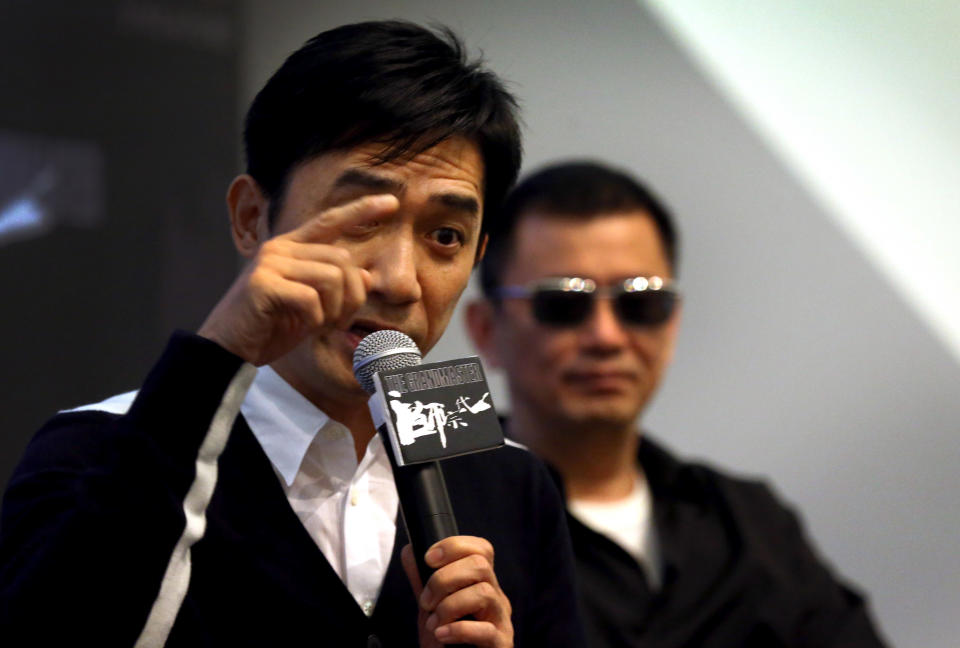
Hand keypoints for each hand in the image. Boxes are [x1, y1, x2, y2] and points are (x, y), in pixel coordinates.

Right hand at [198, 194, 397, 364]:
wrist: (229, 350)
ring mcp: (270, 264)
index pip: (329, 221)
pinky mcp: (262, 284)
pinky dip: (317, 319)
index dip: (361, 210)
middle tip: (339, 322)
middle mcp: (280, 249)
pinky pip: (312, 298)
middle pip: (343, 260)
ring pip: (332, 277)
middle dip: (353, 297)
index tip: (392, 203)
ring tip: (323, 325)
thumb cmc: (270, 328)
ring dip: (336, 309)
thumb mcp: (313, 308)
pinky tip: (304, 327)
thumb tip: (366, 276)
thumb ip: (337, 289)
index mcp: (291, 249)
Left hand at [401, 537, 513, 647]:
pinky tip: (442, 635)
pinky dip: (458, 630)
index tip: (429, 558)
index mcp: (482, 584)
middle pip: (480, 565)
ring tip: (433, 623)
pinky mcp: (501, 644)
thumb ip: (422, 581)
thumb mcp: (431, 608)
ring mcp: (501, 621)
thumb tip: (409, 551)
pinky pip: (486, 631)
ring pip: (484, 593)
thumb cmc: (448, 642)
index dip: (455, 546)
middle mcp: (496, 598)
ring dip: (449, 605)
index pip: (481, 549)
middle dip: (444, 578)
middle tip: (426, 601)